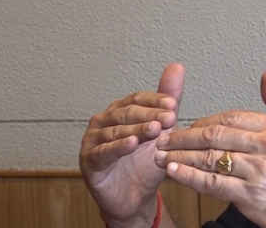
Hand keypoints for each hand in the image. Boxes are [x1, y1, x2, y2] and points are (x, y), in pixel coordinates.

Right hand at [80, 64, 184, 226]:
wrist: (135, 198)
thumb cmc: (146, 162)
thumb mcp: (162, 131)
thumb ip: (167, 101)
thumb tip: (177, 66)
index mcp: (120, 111)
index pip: (137, 100)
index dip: (155, 100)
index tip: (173, 103)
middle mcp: (104, 121)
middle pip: (127, 113)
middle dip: (149, 114)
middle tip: (168, 118)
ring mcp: (93, 141)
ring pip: (116, 131)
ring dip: (136, 129)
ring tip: (154, 130)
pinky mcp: (89, 161)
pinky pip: (103, 152)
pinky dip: (117, 147)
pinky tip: (131, 144)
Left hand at [154, 70, 265, 227]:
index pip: (231, 117)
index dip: (205, 120)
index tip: (189, 125)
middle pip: (215, 135)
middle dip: (184, 135)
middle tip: (165, 136)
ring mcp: (257, 172)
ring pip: (209, 158)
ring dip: (180, 154)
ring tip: (161, 153)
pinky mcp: (249, 196)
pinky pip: (211, 183)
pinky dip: (188, 176)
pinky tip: (174, 171)